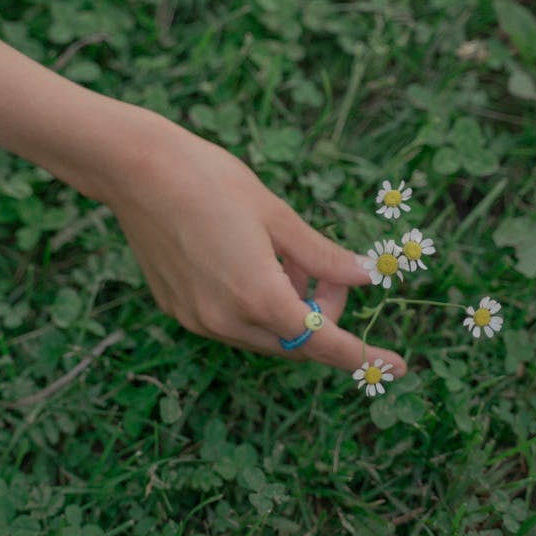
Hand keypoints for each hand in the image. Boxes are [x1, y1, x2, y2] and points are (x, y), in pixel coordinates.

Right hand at [102, 114, 407, 374]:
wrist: (135, 170)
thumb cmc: (210, 180)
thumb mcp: (276, 213)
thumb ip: (322, 255)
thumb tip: (363, 276)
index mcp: (258, 296)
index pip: (325, 344)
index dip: (365, 356)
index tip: (399, 365)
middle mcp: (226, 320)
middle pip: (296, 343)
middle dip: (324, 317)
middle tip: (330, 272)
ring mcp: (198, 319)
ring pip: (264, 335)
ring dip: (290, 310)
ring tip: (288, 259)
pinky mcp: (179, 309)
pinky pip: (232, 323)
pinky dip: (257, 306)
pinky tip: (254, 262)